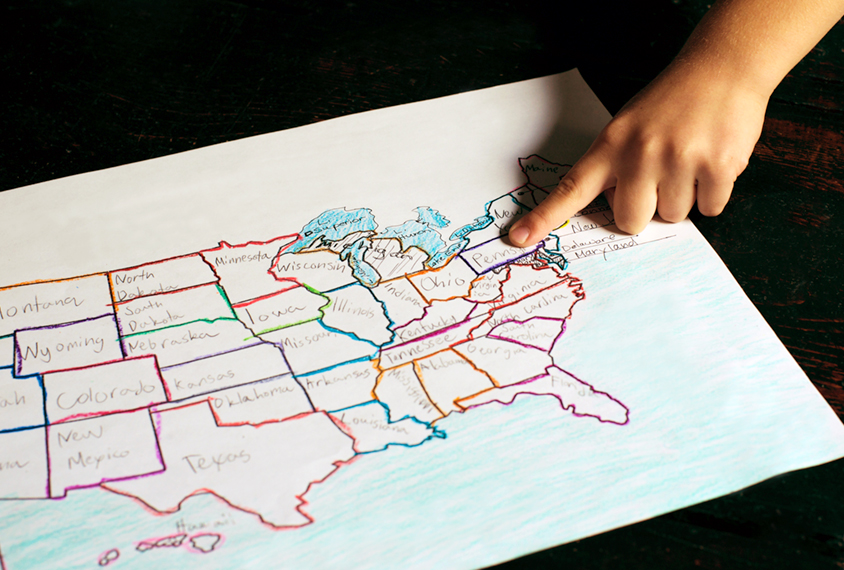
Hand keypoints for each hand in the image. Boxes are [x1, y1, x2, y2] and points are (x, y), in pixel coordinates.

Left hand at [508, 61, 768, 245]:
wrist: (723, 66)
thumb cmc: (671, 102)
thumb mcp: (628, 126)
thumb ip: (615, 166)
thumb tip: (615, 211)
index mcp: (612, 145)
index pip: (572, 189)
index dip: (544, 217)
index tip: (518, 238)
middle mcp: (640, 154)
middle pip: (630, 221)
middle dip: (645, 210)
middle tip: (659, 178)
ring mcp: (680, 160)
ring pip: (674, 216)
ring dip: (683, 197)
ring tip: (689, 159)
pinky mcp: (719, 166)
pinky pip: (710, 208)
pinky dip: (712, 193)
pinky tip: (712, 161)